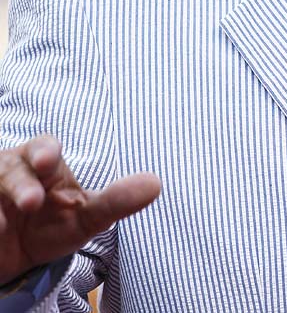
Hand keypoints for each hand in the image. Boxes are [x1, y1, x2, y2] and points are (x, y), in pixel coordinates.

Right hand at [0, 134, 160, 285]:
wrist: (15, 254)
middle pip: (9, 167)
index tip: (48, 162)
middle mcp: (11, 173)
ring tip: (1, 226)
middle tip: (31, 202)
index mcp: (42, 164)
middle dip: (19, 183)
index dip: (44, 151)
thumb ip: (116, 201)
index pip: (43, 147)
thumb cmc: (54, 222)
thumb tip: (156, 184)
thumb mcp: (85, 216)